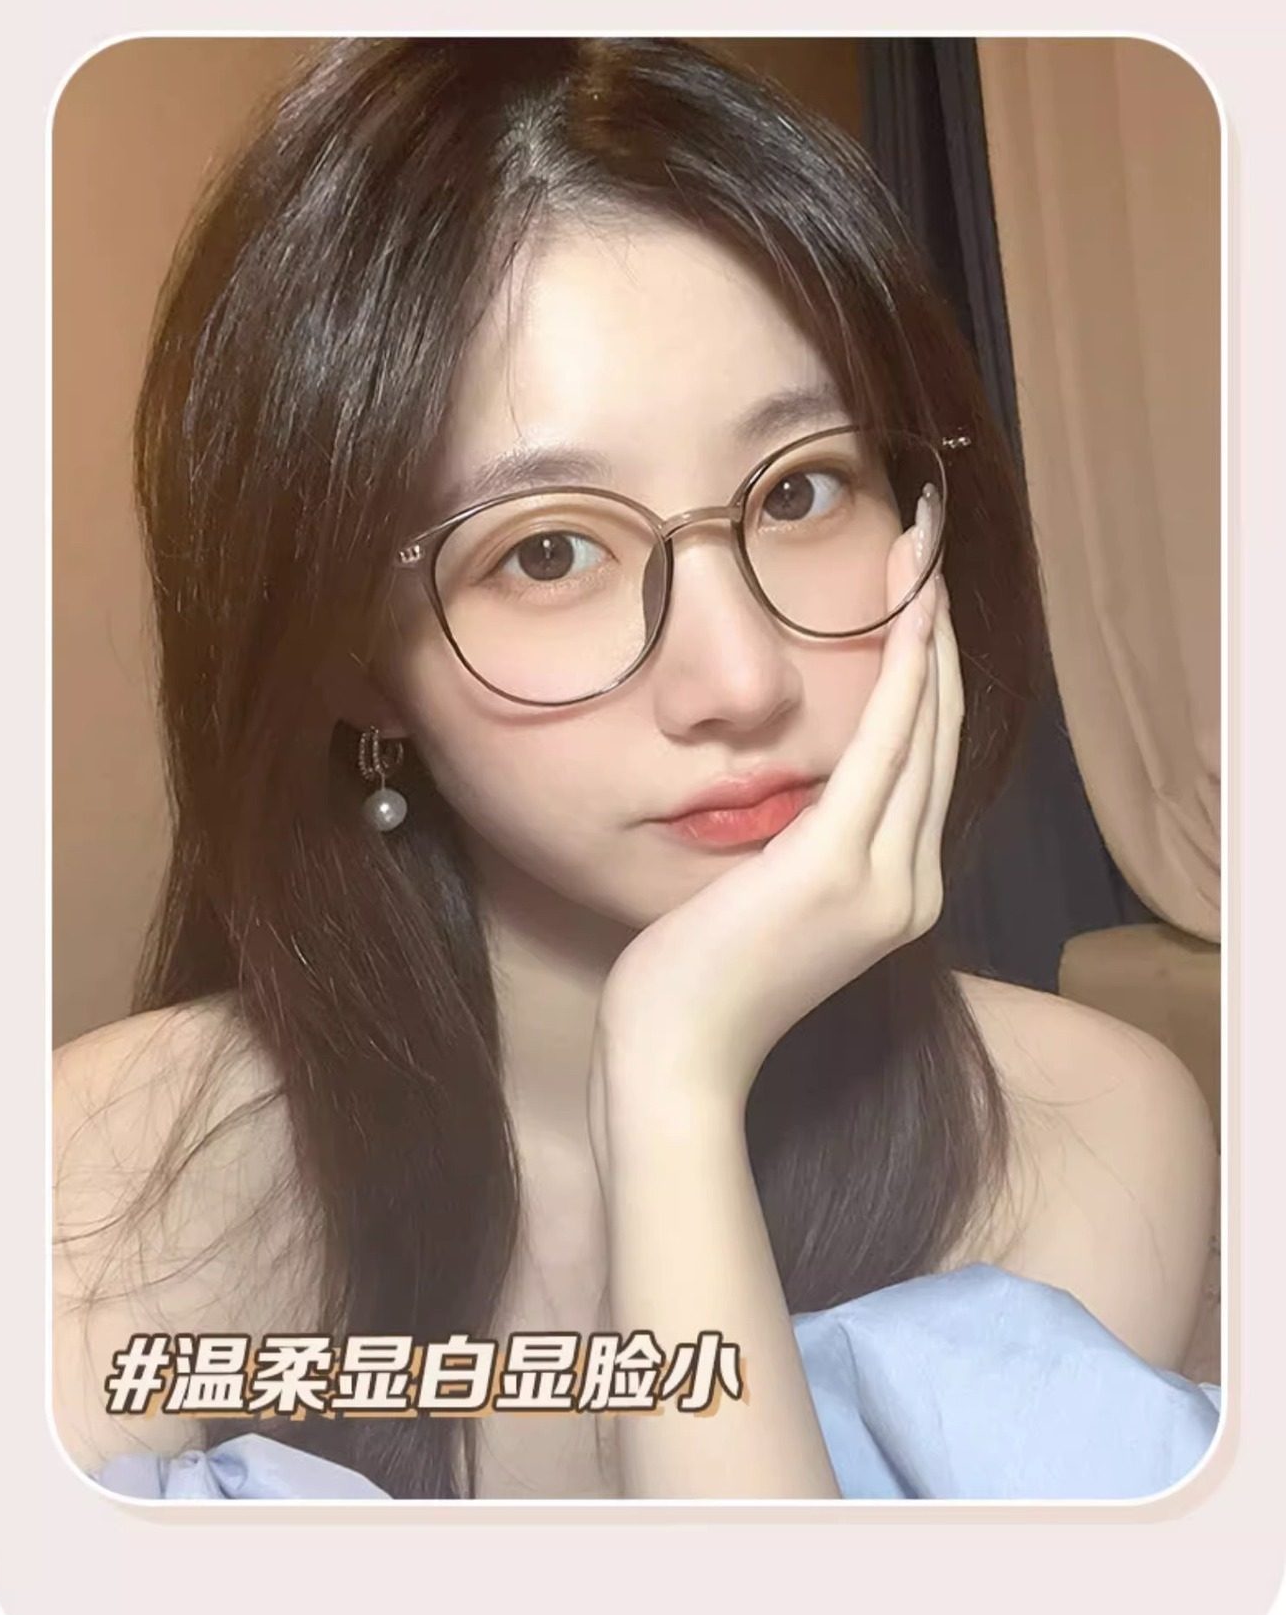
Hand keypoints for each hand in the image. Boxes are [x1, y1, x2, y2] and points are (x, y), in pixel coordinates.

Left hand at [593, 510, 962, 1115]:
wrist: (676, 1061)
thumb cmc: (697, 985)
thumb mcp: (761, 902)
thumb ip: (798, 847)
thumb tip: (793, 794)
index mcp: (895, 893)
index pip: (922, 766)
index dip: (929, 679)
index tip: (918, 606)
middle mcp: (909, 886)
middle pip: (937, 738)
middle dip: (935, 640)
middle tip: (925, 553)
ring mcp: (883, 881)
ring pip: (922, 732)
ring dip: (927, 639)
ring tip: (921, 561)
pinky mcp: (837, 869)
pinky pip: (884, 751)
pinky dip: (903, 680)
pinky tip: (911, 623)